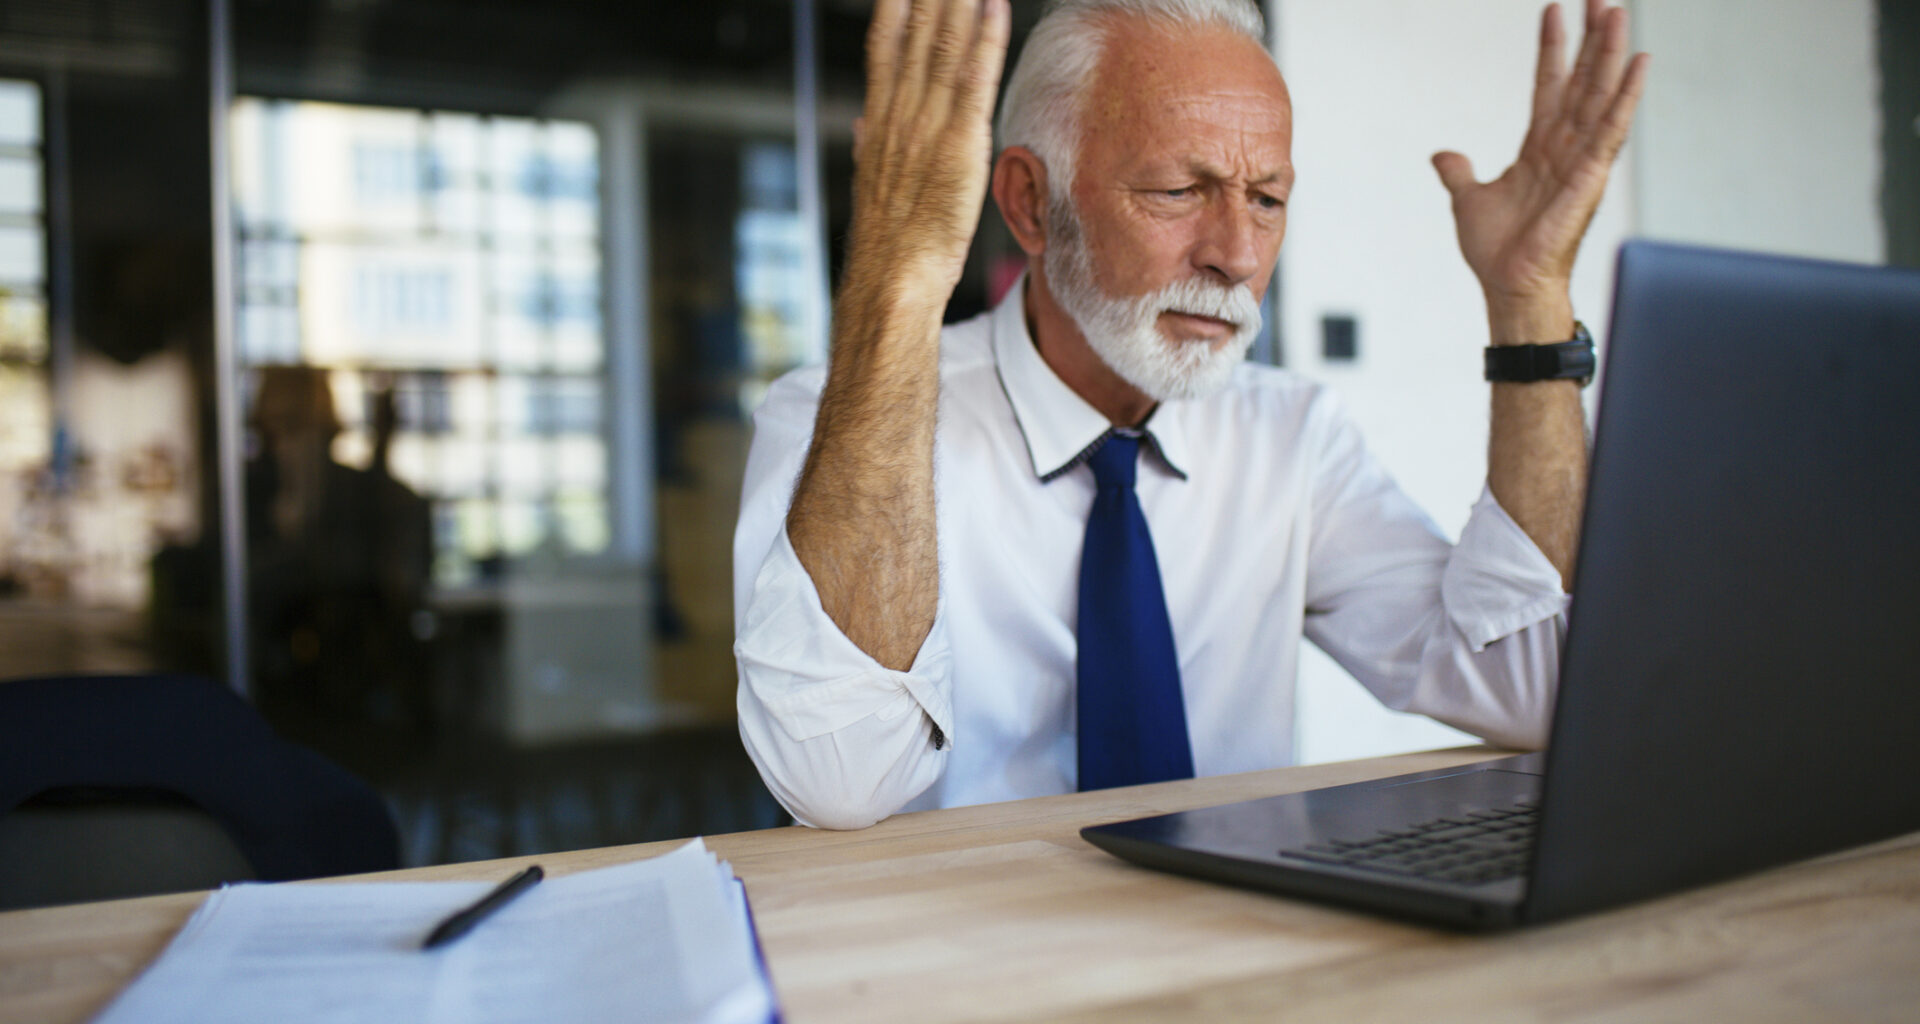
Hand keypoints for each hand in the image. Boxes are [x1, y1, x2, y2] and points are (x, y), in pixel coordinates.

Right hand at [846, 0, 1010, 301]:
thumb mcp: (872, 183)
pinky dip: (984, 40)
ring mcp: (927, 125)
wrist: (892, 278)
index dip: (896, 4)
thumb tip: (864, 125)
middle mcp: (899, 112)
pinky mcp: (957, 144)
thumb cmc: (888, 242)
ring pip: (942, 44)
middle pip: (914, 30)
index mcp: (880, 120)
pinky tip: (993, 6)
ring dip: (957, 0)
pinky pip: (972, 80)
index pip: (885, 43)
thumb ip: (871, 146)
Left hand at [1432, 0, 1648, 326]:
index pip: (1549, 86)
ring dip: (1609, 53)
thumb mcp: (1469, 199)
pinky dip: (1626, 95)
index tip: (1554, 10)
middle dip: (1590, 39)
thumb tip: (1442, 155)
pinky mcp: (1591, 176)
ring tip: (1616, 10)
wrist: (1508, 285)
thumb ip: (1459, 172)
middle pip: (1582, 81)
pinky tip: (1639, 63)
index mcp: (1539, 148)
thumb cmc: (1497, 251)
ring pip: (1599, 94)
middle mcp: (1565, 147)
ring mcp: (1581, 159)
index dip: (1552, 49)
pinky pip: (1612, 128)